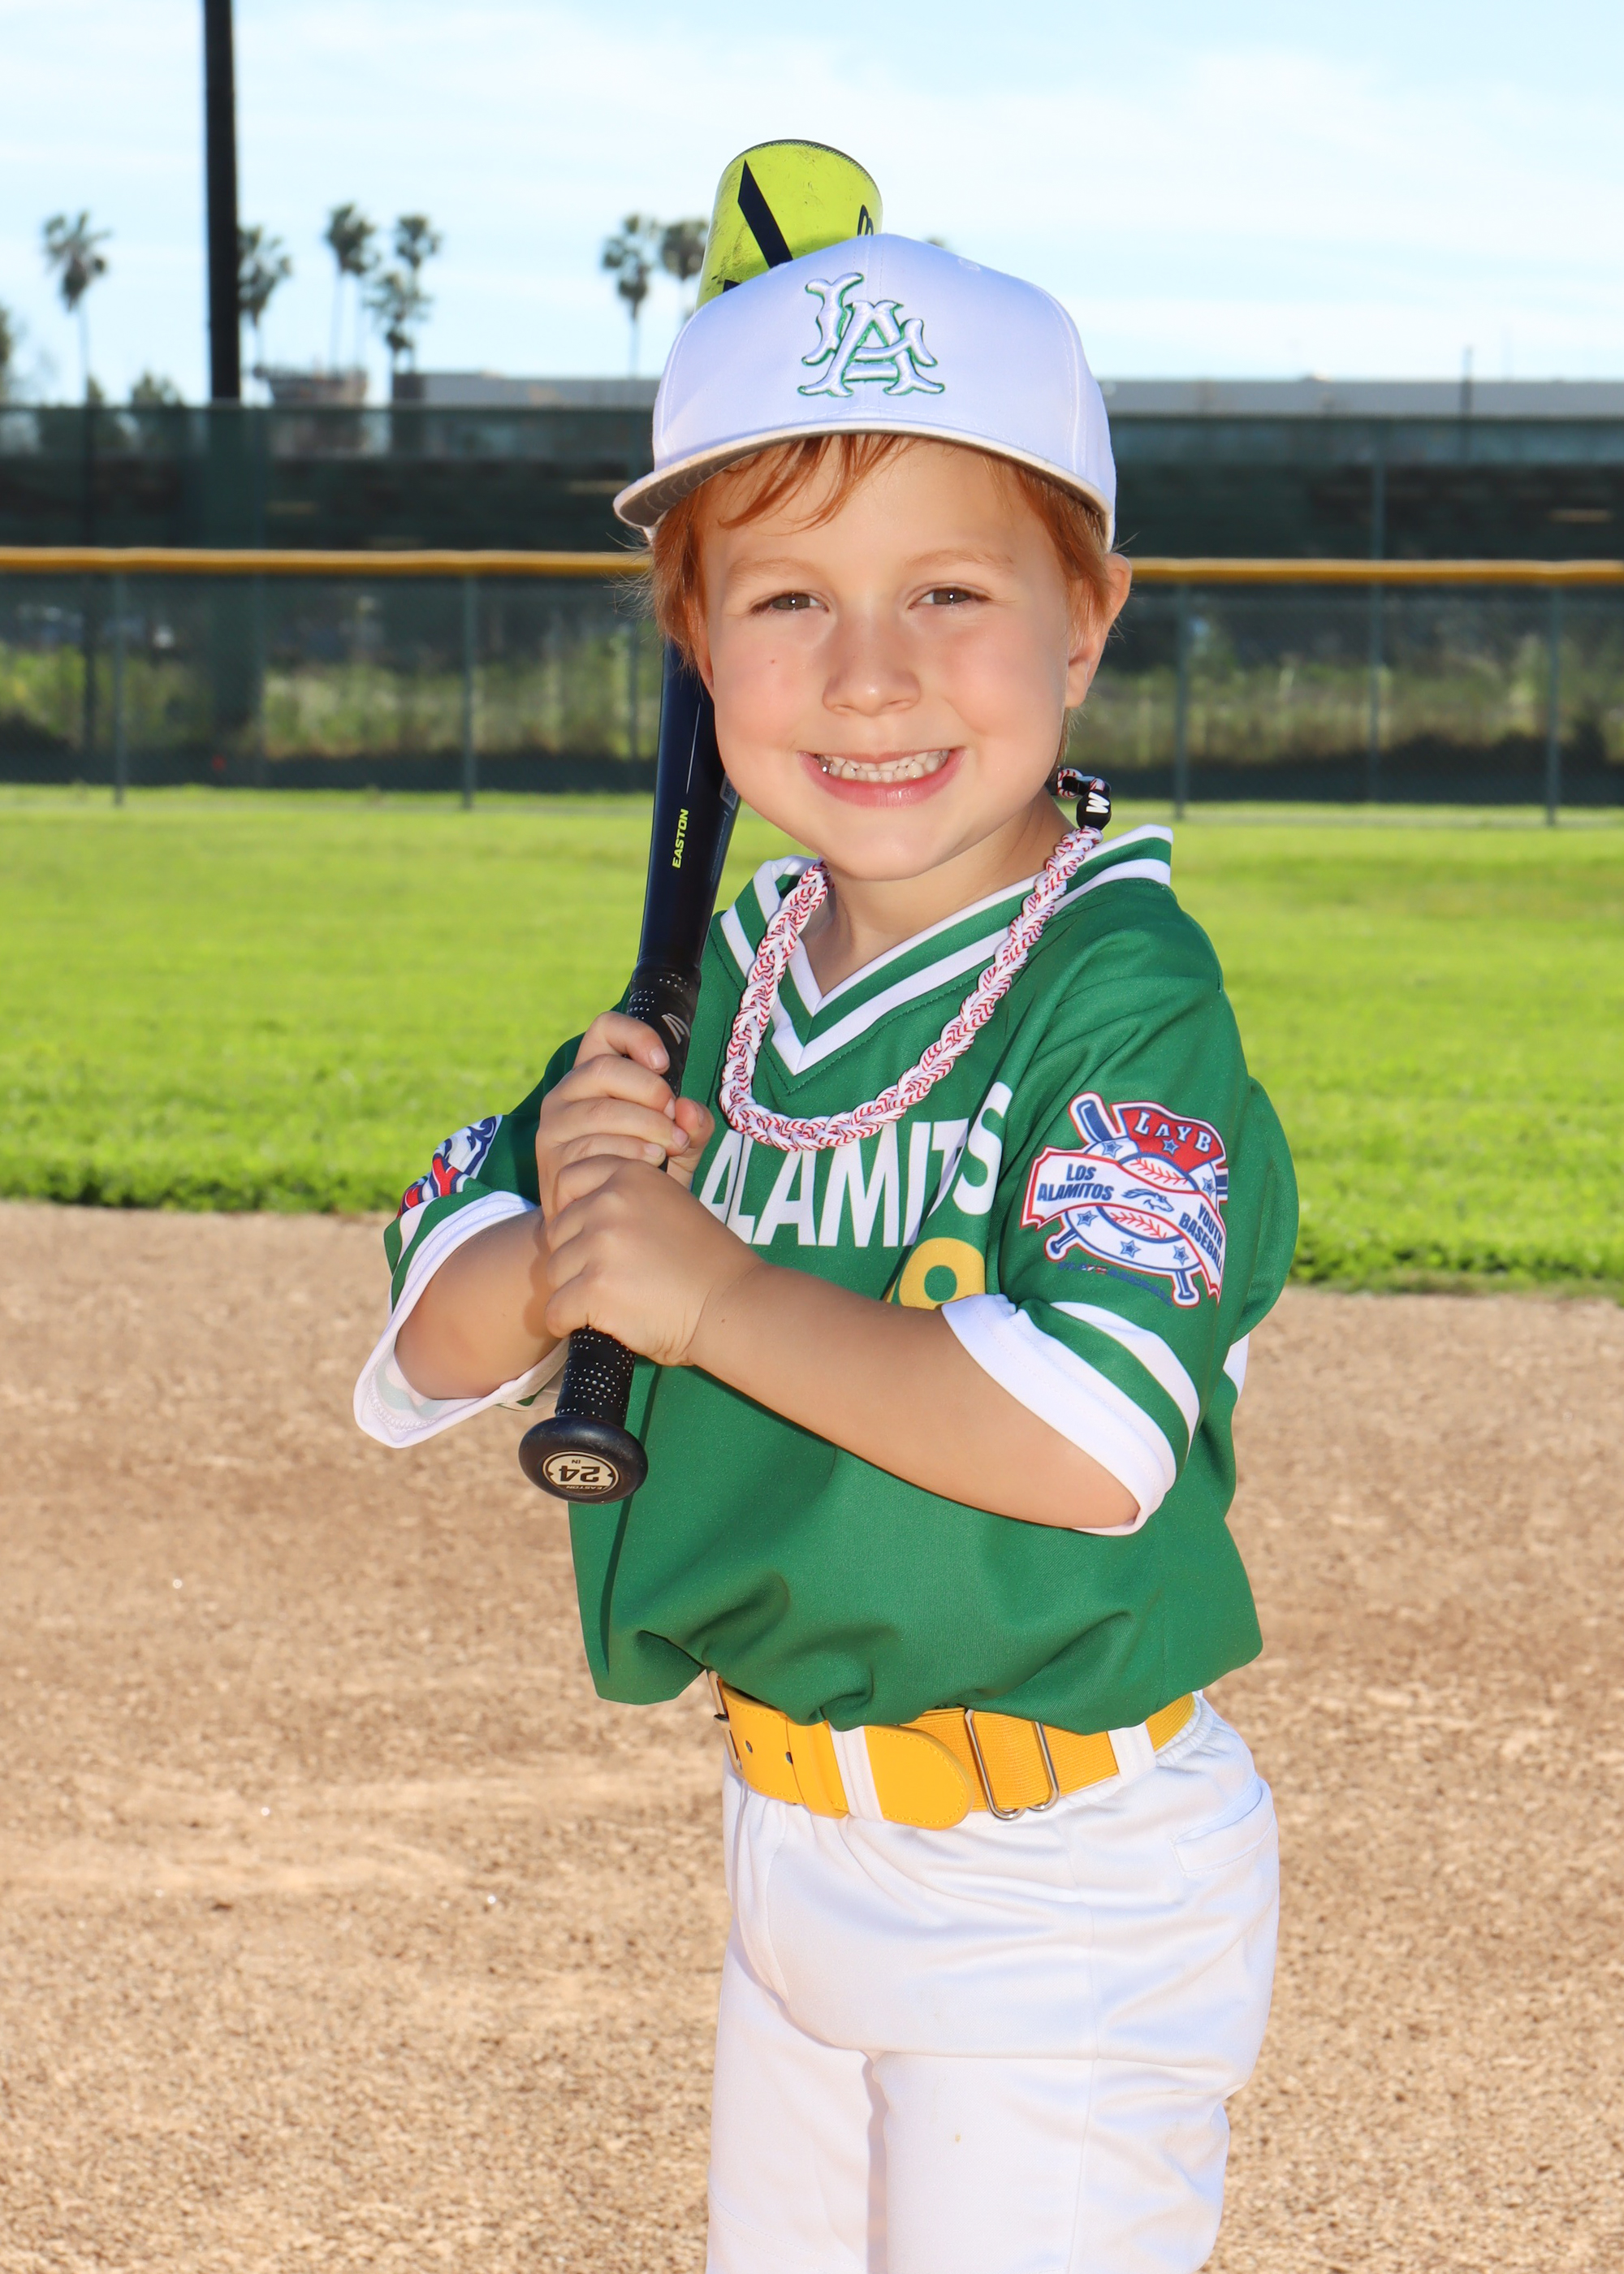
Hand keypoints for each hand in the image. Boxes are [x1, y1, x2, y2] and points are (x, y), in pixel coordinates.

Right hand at [534, 1011, 714, 1218]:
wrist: (605, 1227)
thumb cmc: (644, 1175)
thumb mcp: (677, 1146)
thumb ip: (692, 1127)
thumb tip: (689, 1109)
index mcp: (593, 1076)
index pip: (604, 1030)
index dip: (635, 1036)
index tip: (664, 1063)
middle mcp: (565, 1095)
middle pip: (603, 1069)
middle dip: (649, 1091)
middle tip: (674, 1119)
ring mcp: (554, 1129)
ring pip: (600, 1111)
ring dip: (646, 1127)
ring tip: (671, 1146)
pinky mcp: (552, 1162)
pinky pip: (591, 1148)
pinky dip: (629, 1154)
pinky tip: (651, 1165)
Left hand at [542, 1156, 761, 1367]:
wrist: (731, 1304)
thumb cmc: (705, 1263)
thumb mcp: (669, 1205)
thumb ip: (624, 1200)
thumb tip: (572, 1213)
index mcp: (629, 1175)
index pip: (566, 1181)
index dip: (574, 1215)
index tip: (593, 1239)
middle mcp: (610, 1202)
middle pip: (557, 1232)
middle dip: (575, 1258)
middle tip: (613, 1279)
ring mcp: (600, 1244)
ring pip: (554, 1272)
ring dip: (574, 1291)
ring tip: (614, 1302)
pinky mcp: (594, 1288)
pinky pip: (555, 1310)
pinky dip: (568, 1323)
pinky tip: (596, 1325)